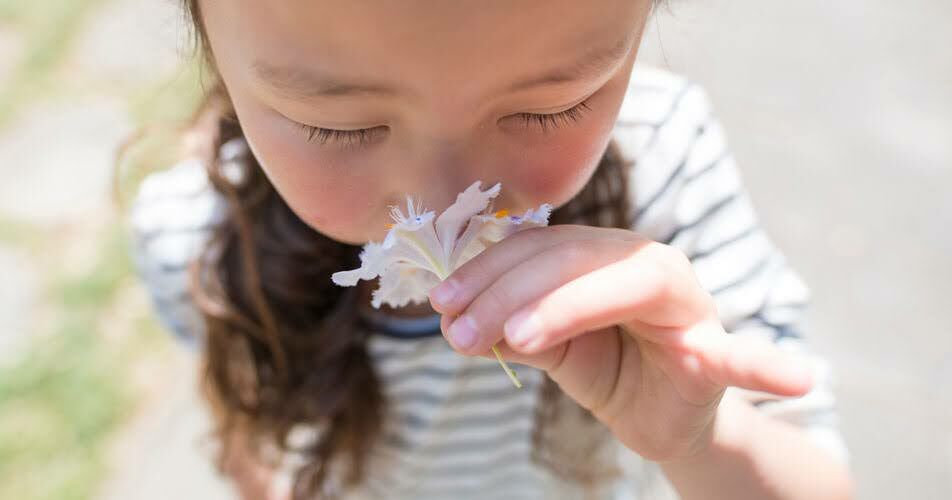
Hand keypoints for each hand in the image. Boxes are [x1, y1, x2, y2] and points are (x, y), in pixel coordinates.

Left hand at [428, 224, 814, 461]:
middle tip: (459, 331)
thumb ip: (509, 326)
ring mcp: (687, 303)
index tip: (440, 303)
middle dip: (508, 292)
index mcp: (602, 254)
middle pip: (571, 257)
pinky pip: (740, 357)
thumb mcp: (547, 344)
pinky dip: (767, 367)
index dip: (486, 271)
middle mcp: (646, 261)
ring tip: (517, 341)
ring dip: (564, 309)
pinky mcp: (713, 353)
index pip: (537, 247)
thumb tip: (451, 319)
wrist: (658, 415)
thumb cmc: (603, 364)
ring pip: (626, 285)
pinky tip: (798, 379)